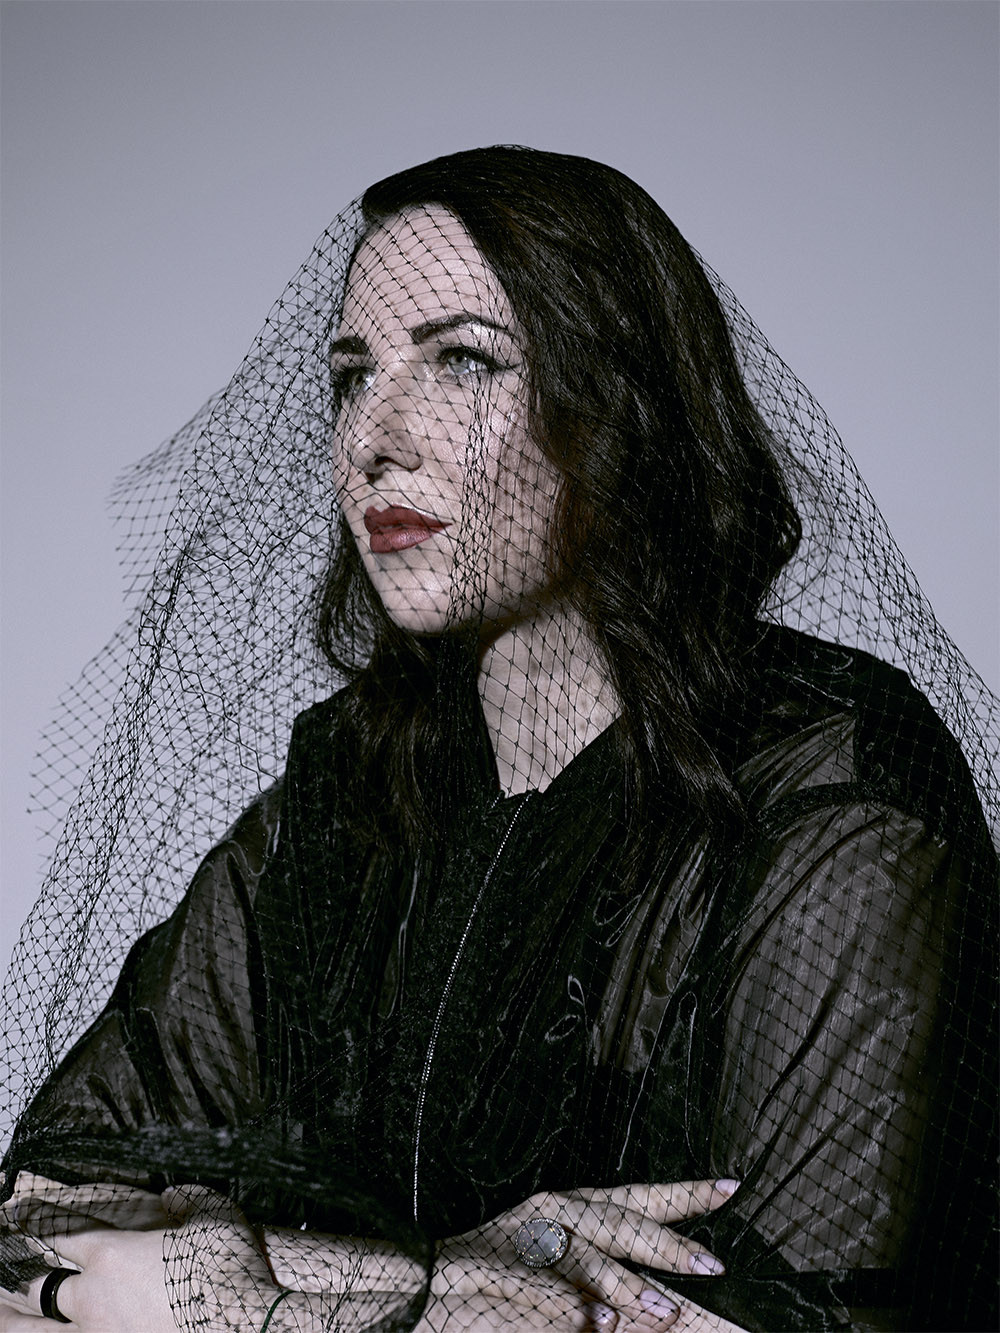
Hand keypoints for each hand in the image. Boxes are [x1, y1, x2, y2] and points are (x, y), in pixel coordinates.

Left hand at [0, 1184, 277, 1331]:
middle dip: (20, 1276)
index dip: (36, 1222)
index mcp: (111, 1254)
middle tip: (6, 1269)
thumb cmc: (227, 1268)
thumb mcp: (214, 1213)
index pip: (60, 1234)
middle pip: (39, 1287)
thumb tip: (173, 1197)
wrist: (246, 1326)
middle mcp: (92, 1298)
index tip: (16, 1214)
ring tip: (0, 1316)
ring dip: (17, 1322)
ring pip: (37, 1332)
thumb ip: (187, 1200)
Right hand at [414, 1178, 746, 1330]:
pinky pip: (544, 1286)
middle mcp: (555, 1213)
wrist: (420, 1285)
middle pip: (620, 1218)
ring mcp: (527, 1239)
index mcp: (573, 1210)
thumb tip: (662, 1309)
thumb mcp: (560, 1281)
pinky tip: (601, 1321)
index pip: (638, 1197)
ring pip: (586, 1251)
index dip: (684, 1194)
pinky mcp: (499, 1268)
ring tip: (664, 1311)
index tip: (730, 1187)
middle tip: (713, 1264)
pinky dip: (574, 1305)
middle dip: (669, 1243)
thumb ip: (609, 1292)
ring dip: (626, 1284)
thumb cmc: (490, 1286)